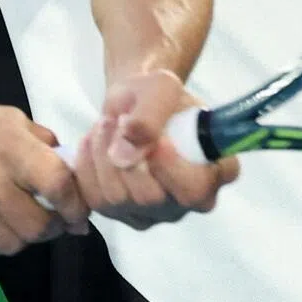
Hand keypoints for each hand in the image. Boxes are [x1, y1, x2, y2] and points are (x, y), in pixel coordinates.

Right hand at [0, 88, 89, 257]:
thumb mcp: (11, 119)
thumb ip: (44, 144)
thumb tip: (73, 175)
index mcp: (10, 147)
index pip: (57, 185)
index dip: (75, 205)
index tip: (80, 214)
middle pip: (37, 226)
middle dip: (53, 228)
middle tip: (53, 221)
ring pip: (11, 244)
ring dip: (24, 238)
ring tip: (22, 221)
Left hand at [73, 69, 239, 229]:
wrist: (131, 103)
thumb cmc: (156, 95)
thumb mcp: (161, 87)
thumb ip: (151, 115)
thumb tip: (125, 152)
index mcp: (214, 172)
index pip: (197, 189)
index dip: (172, 169)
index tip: (157, 140)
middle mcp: (187, 201)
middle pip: (151, 197)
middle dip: (127, 153)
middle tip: (120, 119)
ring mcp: (153, 212)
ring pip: (118, 198)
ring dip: (104, 154)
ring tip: (107, 124)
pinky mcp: (120, 214)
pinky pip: (94, 198)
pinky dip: (87, 164)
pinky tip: (96, 142)